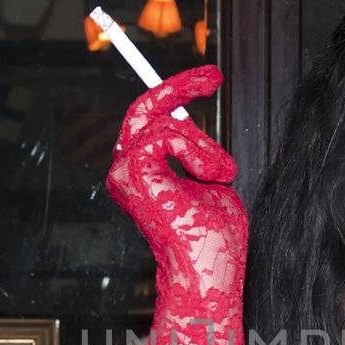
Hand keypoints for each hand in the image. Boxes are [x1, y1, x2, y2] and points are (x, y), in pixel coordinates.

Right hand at [106, 64, 245, 303]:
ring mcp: (125, 172)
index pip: (151, 122)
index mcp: (144, 174)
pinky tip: (207, 176)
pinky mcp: (132, 172)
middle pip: (145, 109)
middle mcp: (127, 171)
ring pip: (163, 123)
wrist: (206, 269)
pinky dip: (196, 152)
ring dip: (203, 146)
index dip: (176, 93)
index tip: (209, 78)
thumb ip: (197, 154)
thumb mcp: (210, 181)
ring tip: (220, 175)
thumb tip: (193, 123)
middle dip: (179, 85)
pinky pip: (167, 135)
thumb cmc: (212, 239)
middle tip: (214, 76)